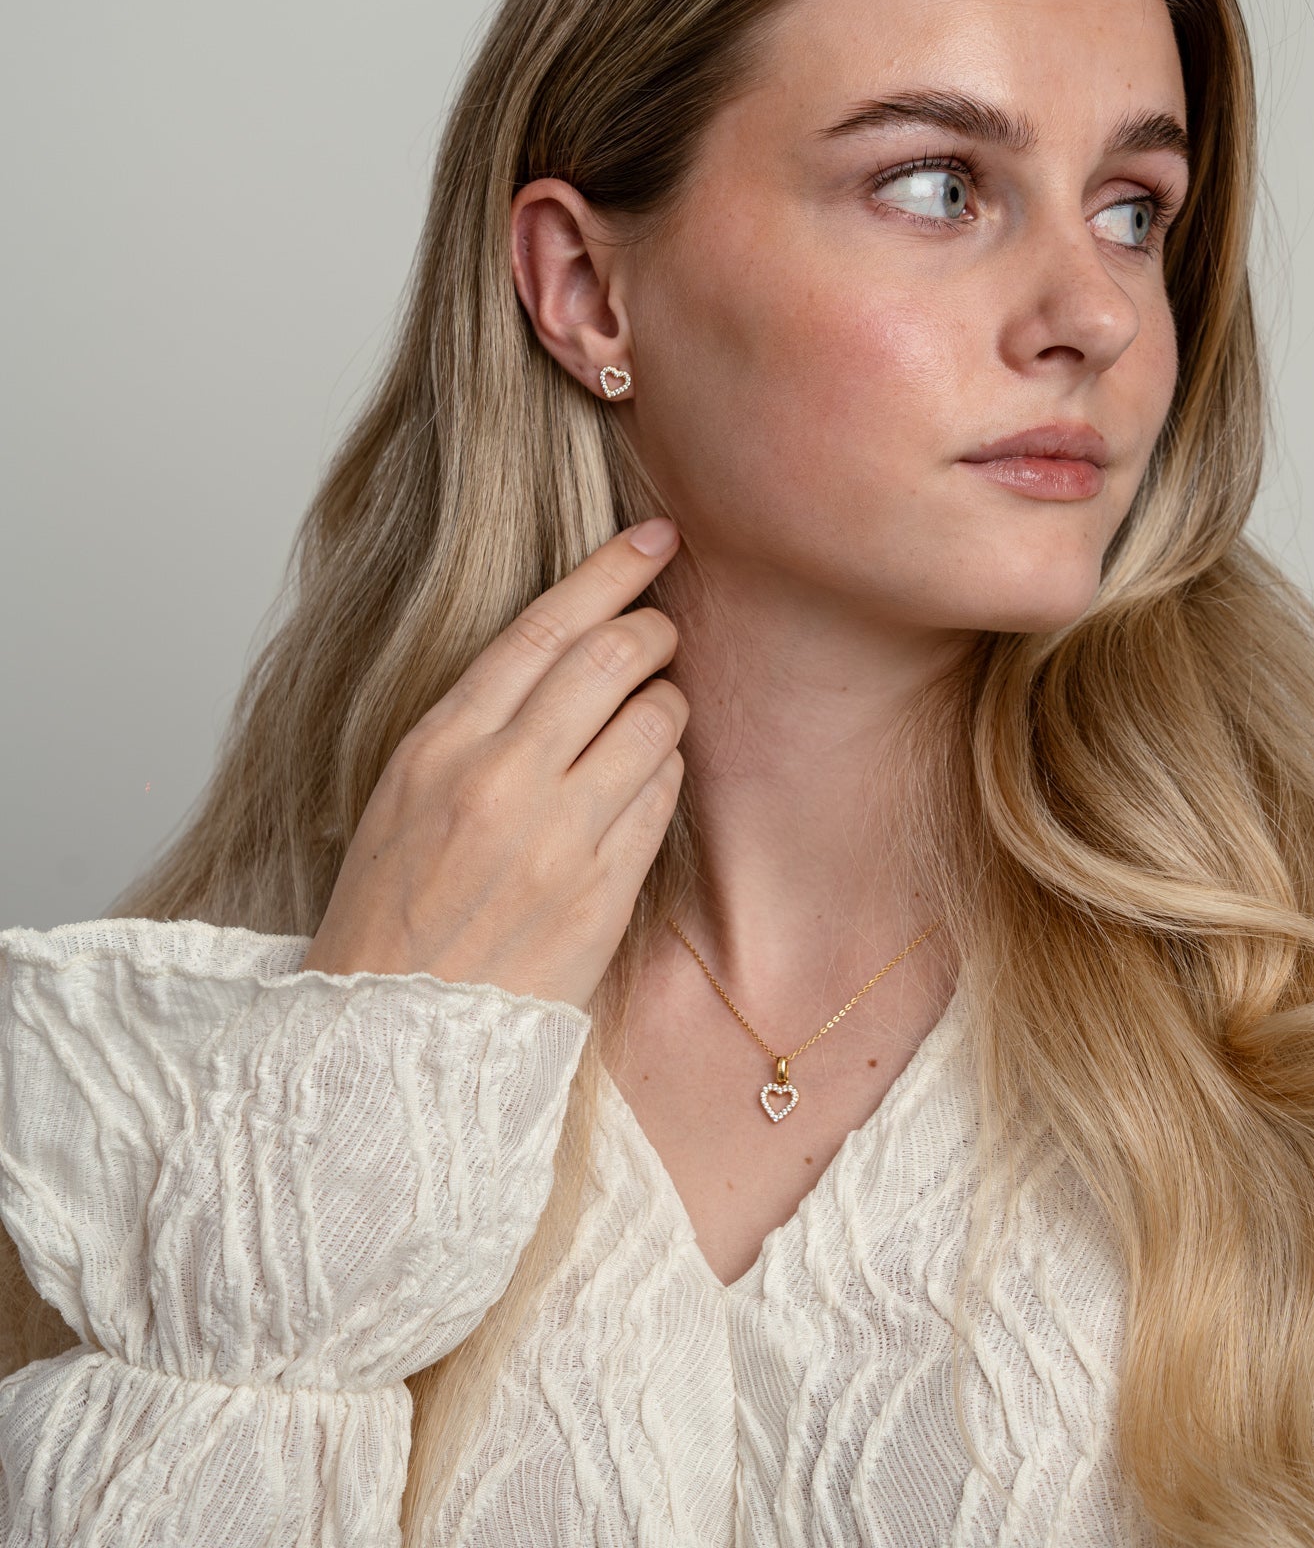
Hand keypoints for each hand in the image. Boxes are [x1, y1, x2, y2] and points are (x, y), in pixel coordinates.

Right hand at [300, 517, 686, 1006]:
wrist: (394, 1029)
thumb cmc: (395, 903)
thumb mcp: (405, 787)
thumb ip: (480, 717)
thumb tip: (568, 647)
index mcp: (440, 744)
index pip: (545, 627)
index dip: (610, 570)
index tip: (654, 537)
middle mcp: (502, 780)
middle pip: (614, 658)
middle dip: (652, 629)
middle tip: (661, 629)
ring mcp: (559, 837)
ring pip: (656, 722)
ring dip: (666, 705)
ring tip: (647, 719)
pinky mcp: (604, 891)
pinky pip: (664, 797)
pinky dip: (664, 774)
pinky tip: (640, 784)